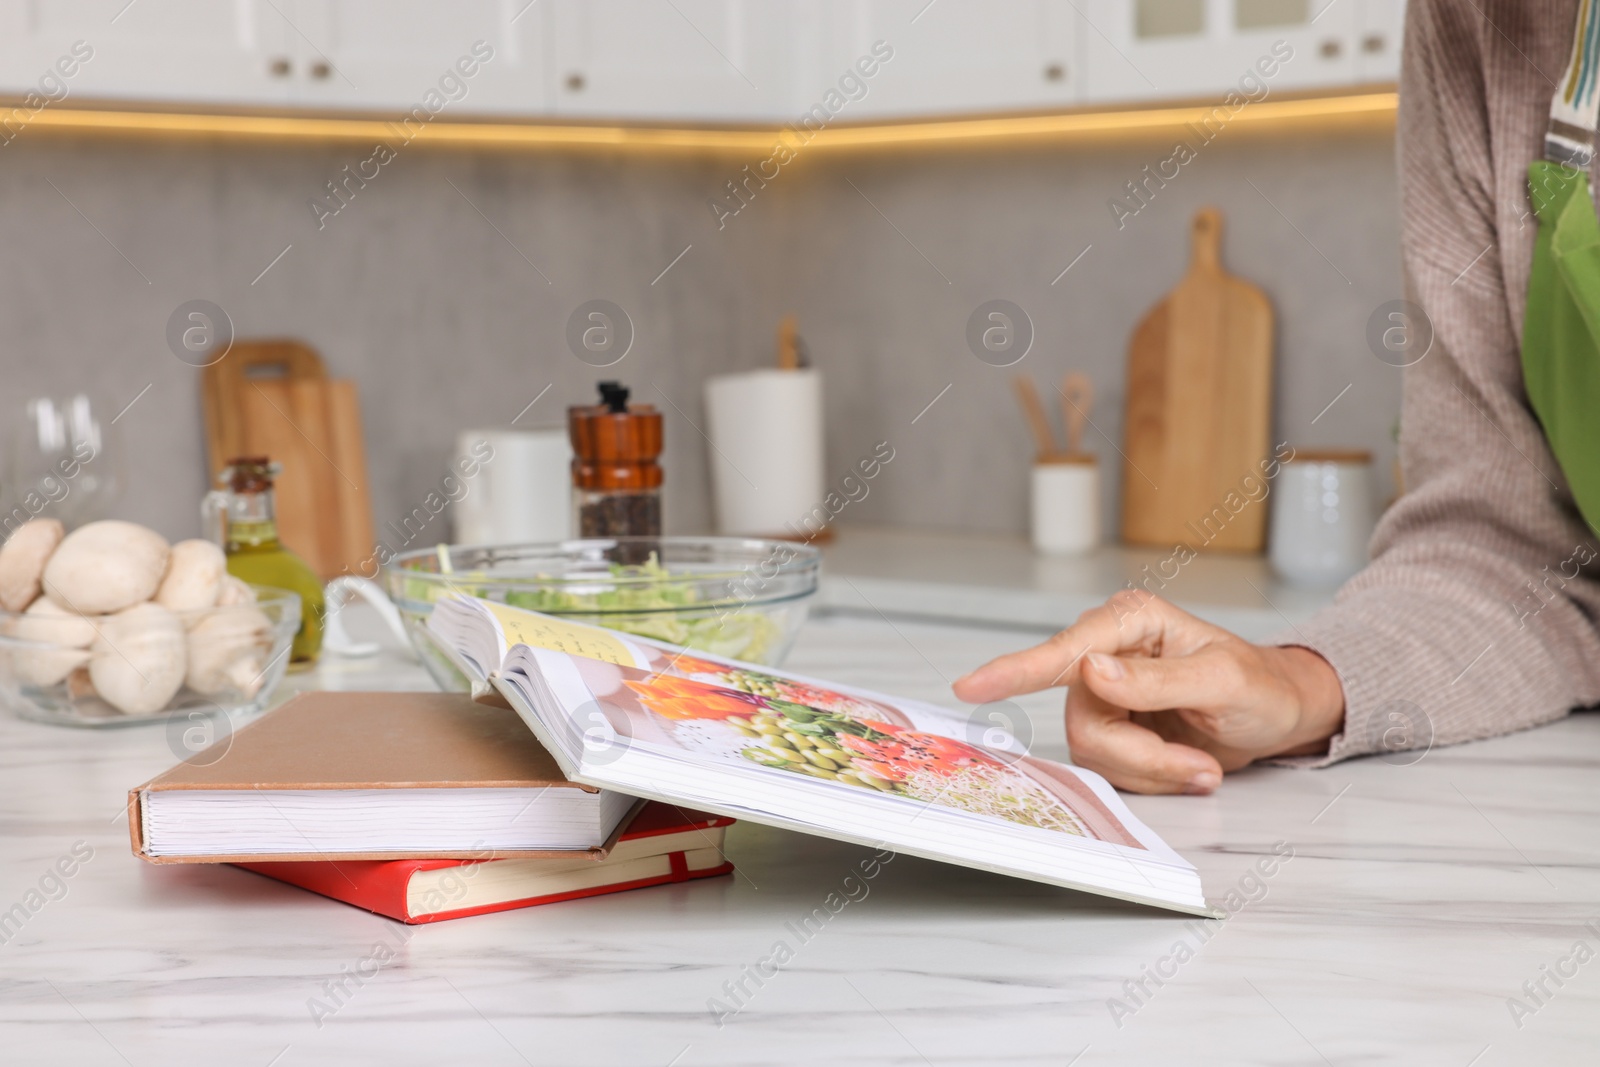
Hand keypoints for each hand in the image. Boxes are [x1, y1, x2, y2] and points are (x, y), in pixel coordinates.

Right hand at [951, 591, 1344, 794]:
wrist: (1279, 715)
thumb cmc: (1260, 686)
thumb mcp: (1221, 681)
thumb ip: (1155, 678)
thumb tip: (1092, 668)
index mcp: (1130, 622)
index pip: (1064, 651)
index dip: (1014, 670)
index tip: (970, 686)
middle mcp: (1107, 653)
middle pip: (1085, 722)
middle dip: (1142, 755)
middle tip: (1196, 765)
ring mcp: (1105, 695)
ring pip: (1094, 753)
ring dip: (1152, 769)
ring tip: (1199, 764)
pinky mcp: (1112, 729)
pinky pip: (1110, 770)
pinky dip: (1154, 777)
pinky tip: (1188, 766)